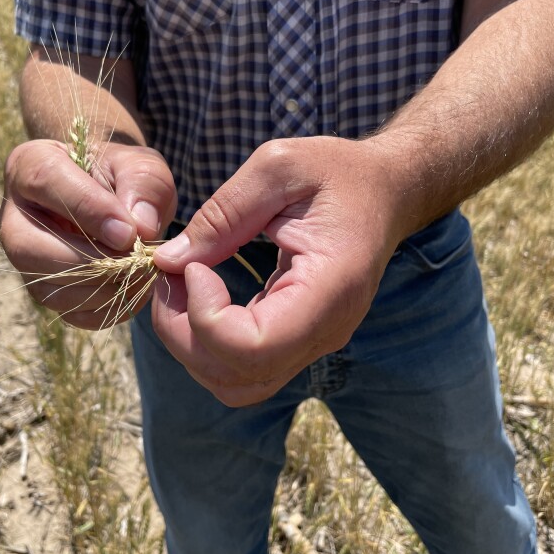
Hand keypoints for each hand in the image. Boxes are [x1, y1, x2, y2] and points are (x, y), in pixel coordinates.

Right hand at [0, 139, 175, 328]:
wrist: (118, 198)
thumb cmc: (124, 176)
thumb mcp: (141, 166)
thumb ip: (143, 185)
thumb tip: (141, 229)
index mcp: (30, 165)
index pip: (46, 183)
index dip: (88, 210)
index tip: (128, 232)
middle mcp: (15, 216)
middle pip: (31, 249)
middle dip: (93, 261)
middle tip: (139, 260)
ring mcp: (25, 260)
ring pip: (49, 290)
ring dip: (103, 289)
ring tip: (143, 274)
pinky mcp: (47, 291)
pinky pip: (71, 314)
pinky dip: (108, 309)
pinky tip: (135, 289)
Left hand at [151, 136, 407, 405]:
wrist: (385, 193)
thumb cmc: (337, 173)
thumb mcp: (278, 167)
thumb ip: (223, 214)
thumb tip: (168, 262)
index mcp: (330, 288)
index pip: (256, 347)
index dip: (206, 317)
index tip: (195, 267)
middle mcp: (326, 330)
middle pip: (238, 375)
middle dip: (183, 334)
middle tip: (170, 276)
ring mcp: (313, 343)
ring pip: (236, 385)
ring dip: (190, 346)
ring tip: (179, 289)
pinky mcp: (298, 342)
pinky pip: (243, 369)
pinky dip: (207, 343)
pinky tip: (198, 296)